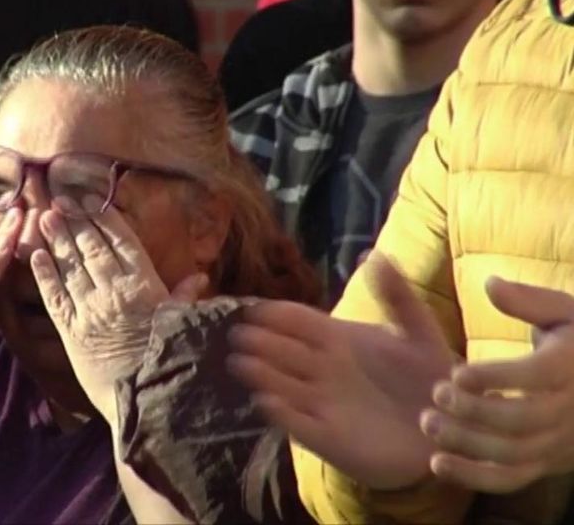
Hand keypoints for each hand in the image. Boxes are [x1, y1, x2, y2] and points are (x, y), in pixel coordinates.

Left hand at [30, 203, 206, 425]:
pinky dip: (43, 273)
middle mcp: (114, 292)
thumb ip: (184, 298)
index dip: (105, 218)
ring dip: (56, 238)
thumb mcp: (183, 325)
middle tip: (60, 200)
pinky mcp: (70, 332)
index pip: (122, 242)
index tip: (91, 200)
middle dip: (75, 221)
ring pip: (70, 265)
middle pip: (92, 247)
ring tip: (44, 216)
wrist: (148, 401)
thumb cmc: (170, 363)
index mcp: (144, 286)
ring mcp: (90, 310)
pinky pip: (53, 296)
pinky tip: (33, 254)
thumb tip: (199, 276)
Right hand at [229, 255, 454, 489]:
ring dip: (261, 375)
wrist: (451, 431)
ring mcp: (321, 404)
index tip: (253, 308)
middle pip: (282, 351)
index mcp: (337, 339)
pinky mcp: (327, 438)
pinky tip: (267, 402)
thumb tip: (370, 252)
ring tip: (242, 364)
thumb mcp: (419, 332)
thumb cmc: (429, 378)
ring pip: (282, 385)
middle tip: (238, 334)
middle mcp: (322, 369)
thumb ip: (396, 295)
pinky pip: (299, 425)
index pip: (297, 320)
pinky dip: (282, 414)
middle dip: (259, 342)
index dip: (275, 313)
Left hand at [422, 278, 573, 492]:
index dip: (496, 376)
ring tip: (428, 424)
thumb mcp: (565, 313)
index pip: (536, 376)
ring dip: (468, 443)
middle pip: (522, 420)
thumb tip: (490, 283)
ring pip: (514, 453)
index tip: (457, 371)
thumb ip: (528, 300)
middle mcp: (568, 409)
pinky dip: (474, 477)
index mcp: (569, 367)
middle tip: (435, 394)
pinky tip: (437, 464)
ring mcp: (559, 441)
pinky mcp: (546, 463)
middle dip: (476, 410)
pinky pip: (512, 479)